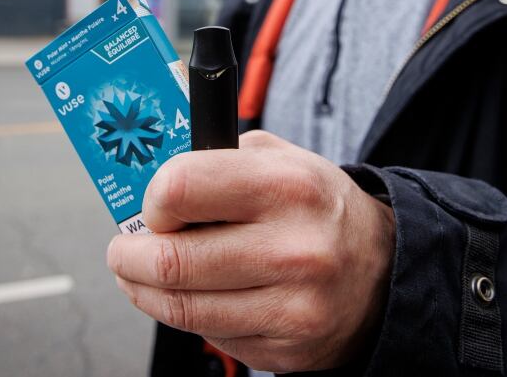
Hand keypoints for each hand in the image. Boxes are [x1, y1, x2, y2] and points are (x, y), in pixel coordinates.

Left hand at [107, 130, 394, 372]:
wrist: (382, 268)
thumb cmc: (319, 207)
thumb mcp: (281, 158)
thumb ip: (217, 159)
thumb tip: (149, 182)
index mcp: (287, 186)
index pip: (181, 188)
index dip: (151, 199)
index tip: (149, 206)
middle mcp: (294, 248)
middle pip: (171, 260)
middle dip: (128, 255)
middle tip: (124, 249)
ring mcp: (292, 306)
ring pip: (181, 307)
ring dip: (143, 290)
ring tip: (139, 274)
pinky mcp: (287, 348)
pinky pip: (210, 333)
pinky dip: (189, 313)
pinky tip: (194, 293)